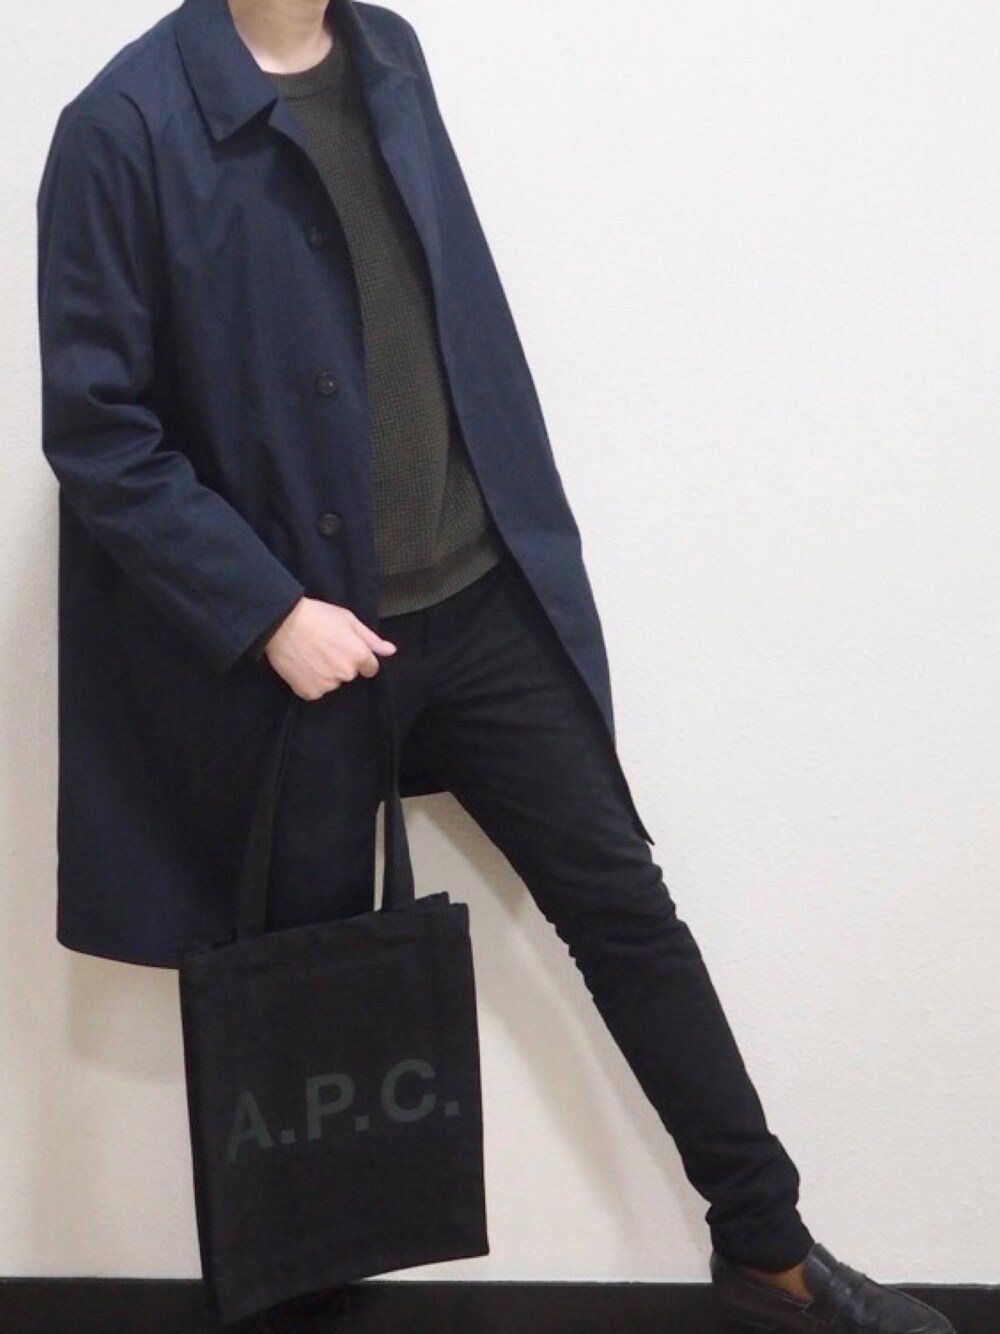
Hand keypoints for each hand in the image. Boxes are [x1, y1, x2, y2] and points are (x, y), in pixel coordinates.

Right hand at [262, 596, 396, 699]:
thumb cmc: (317, 616)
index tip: (344, 648)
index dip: (358, 657)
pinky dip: (310, 681)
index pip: (370, 668)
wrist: (280, 622)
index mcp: (358, 655)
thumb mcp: (348, 620)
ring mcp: (327, 685)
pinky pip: (316, 690)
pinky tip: (303, 665)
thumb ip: (371, 639)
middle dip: (341, 664)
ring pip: (333, 683)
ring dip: (326, 673)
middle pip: (350, 674)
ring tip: (311, 655)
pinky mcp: (309, 692)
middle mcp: (346, 673)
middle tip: (324, 647)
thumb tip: (391, 651)